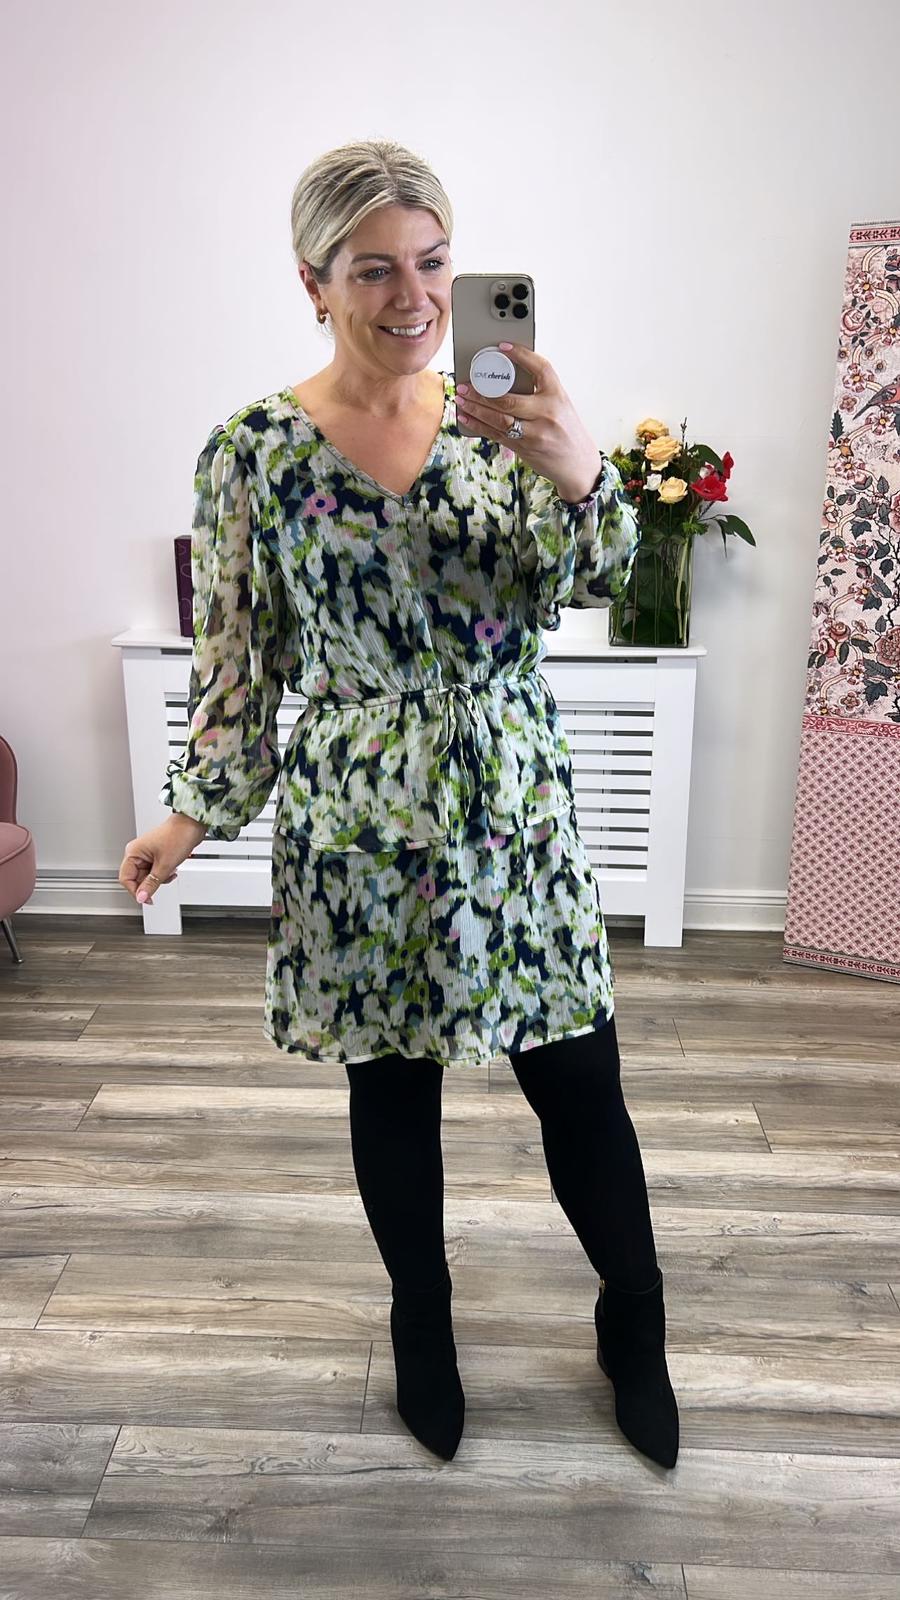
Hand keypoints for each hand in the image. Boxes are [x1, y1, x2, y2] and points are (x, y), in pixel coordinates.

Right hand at [118, 815, 205, 905]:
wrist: (192, 825)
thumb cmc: (178, 836)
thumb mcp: (165, 865)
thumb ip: (152, 884)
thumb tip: (142, 897)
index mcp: (133, 852)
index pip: (126, 879)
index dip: (136, 891)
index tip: (147, 898)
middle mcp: (137, 853)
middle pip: (137, 879)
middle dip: (152, 883)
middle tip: (164, 879)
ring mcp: (146, 854)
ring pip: (148, 876)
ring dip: (160, 878)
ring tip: (170, 870)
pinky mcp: (156, 855)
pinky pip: (155, 871)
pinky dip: (164, 874)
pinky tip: (172, 869)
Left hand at [455, 343, 602, 500]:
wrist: (578, 463)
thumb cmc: (566, 430)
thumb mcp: (560, 405)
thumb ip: (539, 392)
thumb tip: (506, 378)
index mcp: (557, 396)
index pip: (540, 368)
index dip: (521, 355)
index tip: (502, 347)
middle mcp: (547, 413)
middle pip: (508, 399)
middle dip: (481, 392)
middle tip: (465, 384)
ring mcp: (535, 433)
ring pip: (498, 419)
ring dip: (475, 408)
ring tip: (461, 399)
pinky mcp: (524, 448)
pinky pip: (496, 434)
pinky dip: (478, 425)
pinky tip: (466, 418)